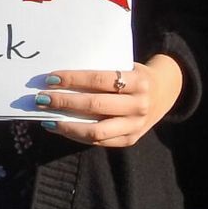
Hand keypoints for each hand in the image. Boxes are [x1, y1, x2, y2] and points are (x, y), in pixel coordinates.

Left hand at [34, 56, 183, 147]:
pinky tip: (61, 127)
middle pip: (95, 105)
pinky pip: (100, 141)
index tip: (51, 78)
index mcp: (137, 81)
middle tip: (41, 98)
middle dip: (64, 101)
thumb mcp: (126, 67)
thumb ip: (102, 73)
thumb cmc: (135, 75)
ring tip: (48, 118)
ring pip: (96, 130)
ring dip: (68, 125)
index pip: (99, 79)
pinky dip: (77, 135)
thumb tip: (61, 78)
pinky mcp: (131, 139)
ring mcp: (136, 125)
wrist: (166, 91)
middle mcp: (138, 104)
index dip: (73, 79)